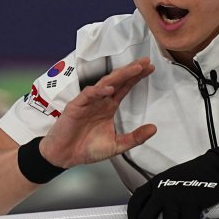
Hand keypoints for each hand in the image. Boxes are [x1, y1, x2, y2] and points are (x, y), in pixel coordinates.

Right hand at [38, 59, 155, 168]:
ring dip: (120, 75)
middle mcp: (99, 101)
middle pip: (118, 81)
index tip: (150, 68)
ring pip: (105, 83)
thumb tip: (154, 128)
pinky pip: (88, 95)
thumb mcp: (117, 145)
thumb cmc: (86, 149)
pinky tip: (109, 88)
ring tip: (134, 69)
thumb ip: (135, 138)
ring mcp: (88, 102)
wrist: (65, 156)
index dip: (136, 77)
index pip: (125, 87)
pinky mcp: (76, 106)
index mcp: (108, 107)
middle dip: (131, 70)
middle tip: (146, 61)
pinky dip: (98, 91)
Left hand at [127, 145, 218, 218]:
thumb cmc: (195, 176)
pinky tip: (197, 216)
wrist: (217, 168)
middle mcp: (162, 190)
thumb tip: (149, 214)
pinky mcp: (190, 204)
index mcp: (155, 183)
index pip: (134, 204)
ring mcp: (176, 197)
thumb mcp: (170, 180)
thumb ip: (159, 194)